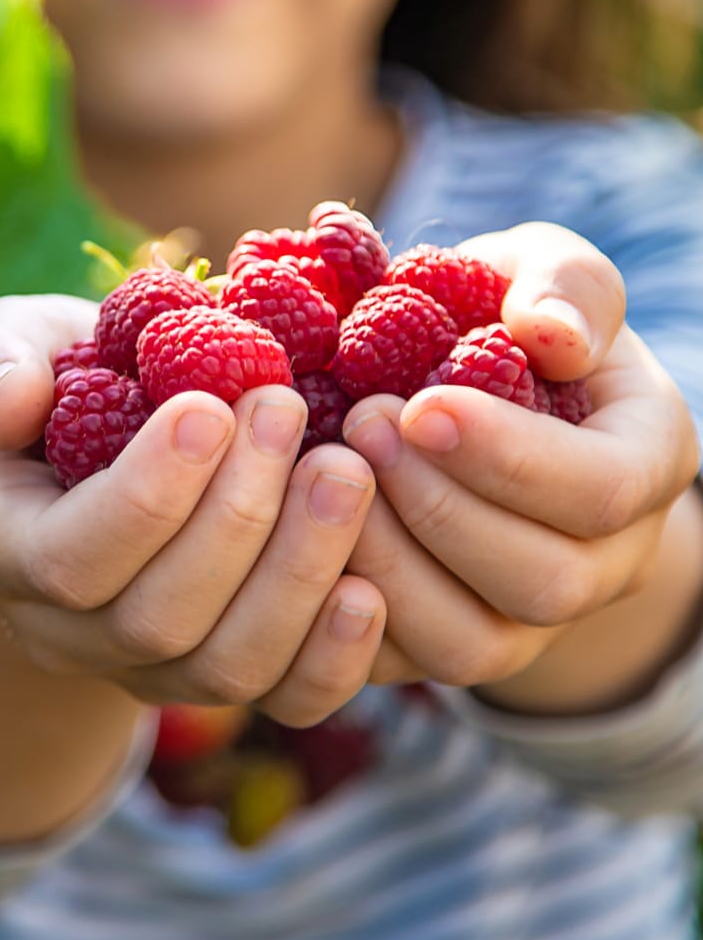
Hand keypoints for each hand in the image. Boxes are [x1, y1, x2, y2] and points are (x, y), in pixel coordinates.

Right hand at [0, 294, 382, 725]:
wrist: (102, 457)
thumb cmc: (60, 387)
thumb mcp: (5, 352)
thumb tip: (9, 405)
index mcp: (8, 551)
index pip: (69, 559)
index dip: (147, 496)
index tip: (212, 406)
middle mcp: (75, 633)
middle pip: (160, 620)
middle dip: (237, 517)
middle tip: (286, 412)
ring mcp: (155, 667)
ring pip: (229, 666)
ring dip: (297, 573)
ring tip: (345, 473)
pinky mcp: (227, 672)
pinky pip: (285, 698)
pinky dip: (334, 655)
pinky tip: (370, 586)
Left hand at [342, 223, 701, 706]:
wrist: (462, 401)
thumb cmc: (501, 325)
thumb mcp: (542, 275)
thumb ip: (565, 287)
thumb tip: (551, 335)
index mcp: (640, 465)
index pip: (601, 492)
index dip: (508, 458)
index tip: (421, 405)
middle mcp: (596, 562)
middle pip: (541, 582)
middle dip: (438, 508)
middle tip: (359, 427)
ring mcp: (521, 620)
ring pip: (468, 645)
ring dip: (387, 563)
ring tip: (327, 478)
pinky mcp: (442, 643)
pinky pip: (399, 664)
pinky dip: (339, 611)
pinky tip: (299, 534)